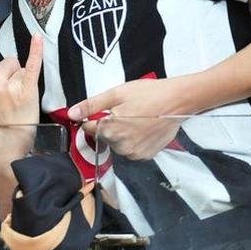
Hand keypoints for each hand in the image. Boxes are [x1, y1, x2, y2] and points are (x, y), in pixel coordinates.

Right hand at [0, 7, 40, 126]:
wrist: (2, 145)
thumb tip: (8, 62)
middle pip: (8, 60)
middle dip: (12, 73)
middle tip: (9, 97)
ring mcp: (6, 85)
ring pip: (20, 67)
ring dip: (22, 80)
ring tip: (18, 101)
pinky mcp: (24, 91)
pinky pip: (32, 65)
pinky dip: (36, 51)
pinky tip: (37, 39)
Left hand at [70, 77, 184, 160]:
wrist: (178, 101)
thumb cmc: (148, 94)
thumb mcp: (115, 94)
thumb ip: (91, 105)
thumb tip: (72, 114)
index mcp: (110, 131)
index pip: (89, 128)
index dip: (93, 117)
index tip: (104, 110)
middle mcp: (121, 146)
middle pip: (104, 137)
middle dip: (108, 125)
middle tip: (125, 111)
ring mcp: (135, 153)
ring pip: (117, 144)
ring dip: (120, 134)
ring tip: (135, 118)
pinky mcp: (147, 155)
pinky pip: (131, 149)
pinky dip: (133, 140)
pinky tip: (142, 128)